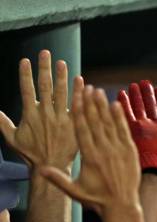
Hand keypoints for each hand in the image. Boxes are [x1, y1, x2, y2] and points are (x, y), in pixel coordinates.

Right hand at [0, 50, 80, 169]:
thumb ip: (3, 123)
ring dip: (62, 76)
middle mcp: (46, 114)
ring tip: (62, 62)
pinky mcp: (74, 124)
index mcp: (30, 115)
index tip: (25, 60)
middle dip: (44, 68)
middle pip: (45, 86)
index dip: (25, 75)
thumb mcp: (12, 139)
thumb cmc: (31, 154)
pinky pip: (78, 105)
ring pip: (61, 93)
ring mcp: (61, 118)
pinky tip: (81, 80)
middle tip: (45, 53)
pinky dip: (79, 92)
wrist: (51, 166)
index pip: (26, 90)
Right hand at [40, 85, 140, 216]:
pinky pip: (124, 131)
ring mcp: (118, 150)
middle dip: (90, 103)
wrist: (122, 206)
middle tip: (86, 87)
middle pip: (95, 122)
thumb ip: (58, 179)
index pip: (81, 129)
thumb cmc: (96, 199)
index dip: (79, 111)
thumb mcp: (74, 191)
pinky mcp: (130, 152)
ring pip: (110, 123)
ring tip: (99, 91)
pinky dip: (120, 117)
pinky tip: (116, 104)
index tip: (75, 97)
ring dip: (104, 106)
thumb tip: (40, 170)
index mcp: (89, 157)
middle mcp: (104, 150)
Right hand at [118, 80, 156, 188]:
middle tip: (143, 82)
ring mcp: (142, 130)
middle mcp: (154, 128)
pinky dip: (123, 105)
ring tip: (132, 86)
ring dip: (135, 98)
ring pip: (137, 110)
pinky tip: (121, 94)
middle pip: (149, 108)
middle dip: (146, 95)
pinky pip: (126, 116)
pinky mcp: (131, 132)